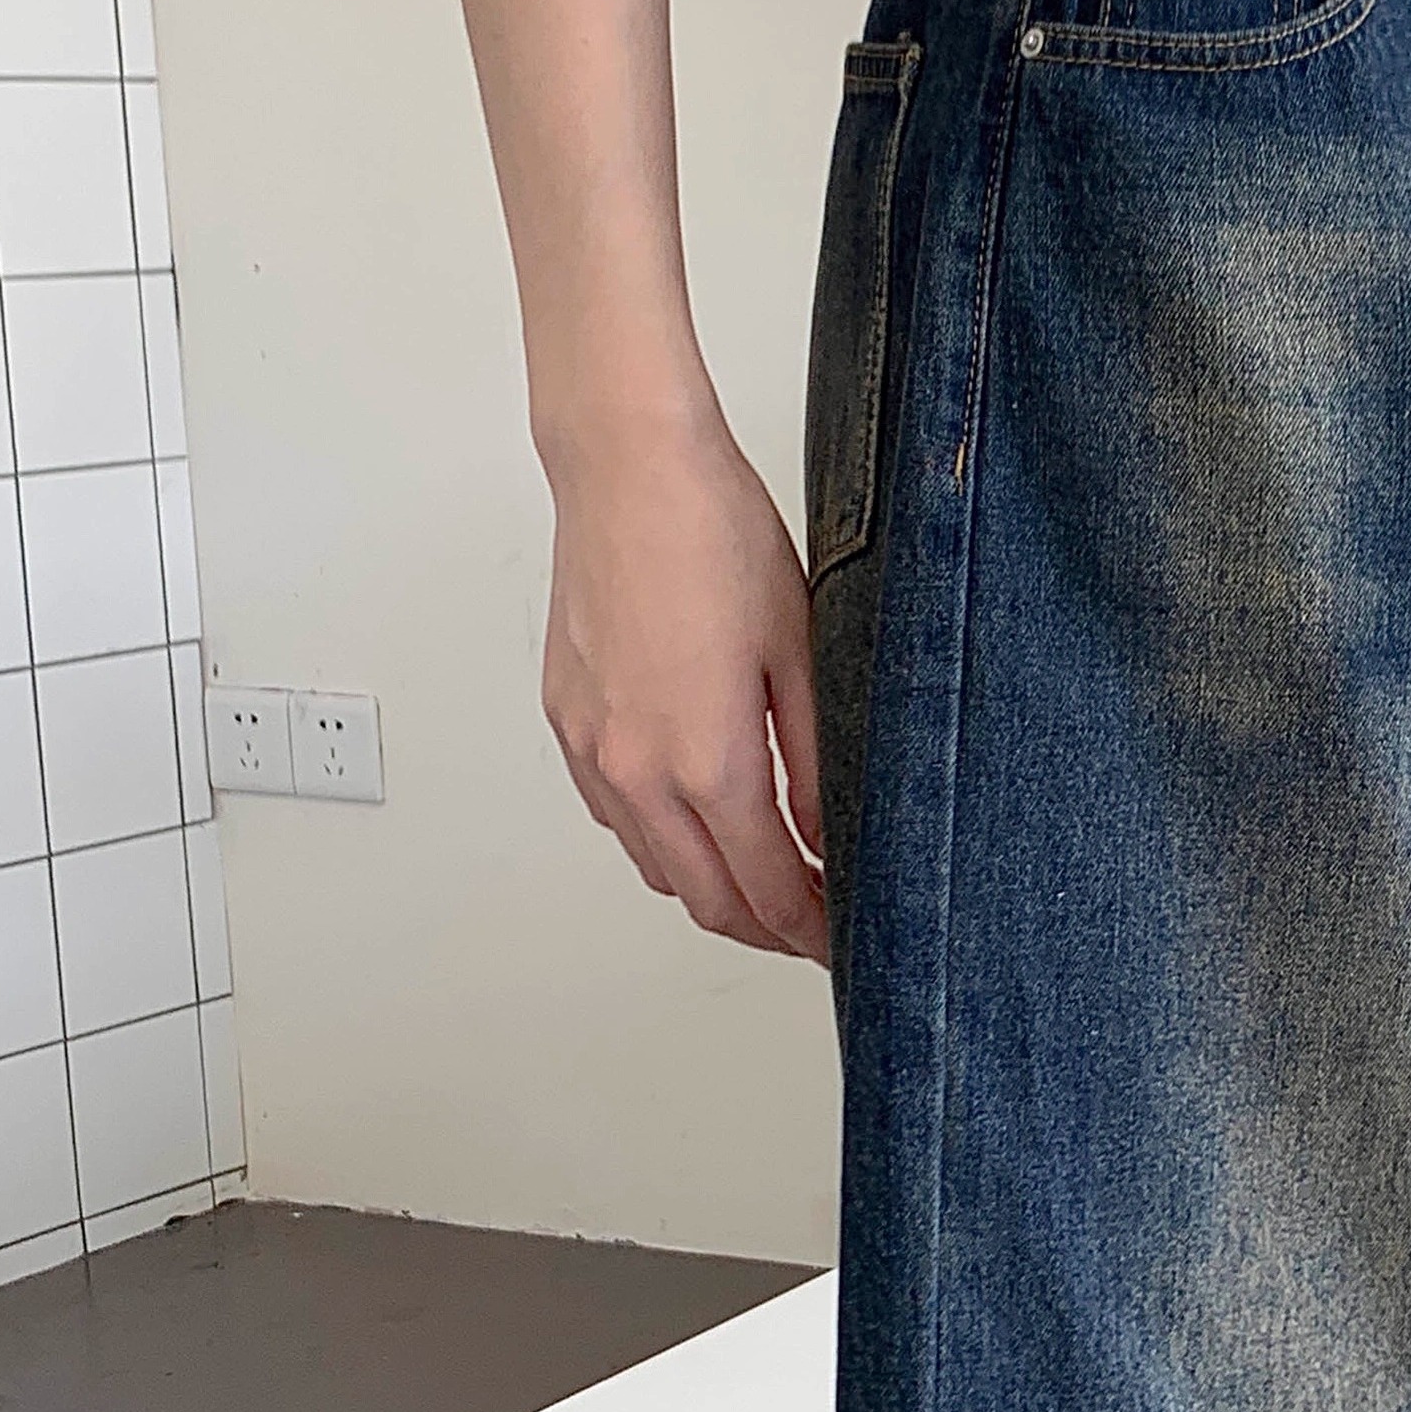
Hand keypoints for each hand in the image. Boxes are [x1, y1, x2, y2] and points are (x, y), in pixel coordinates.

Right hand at [540, 417, 830, 964]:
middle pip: (707, 900)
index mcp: (706, 761)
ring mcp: (593, 751)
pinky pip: (616, 818)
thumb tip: (828, 840)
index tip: (842, 941)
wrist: (629, 471)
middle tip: (815, 928)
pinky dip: (663, 840)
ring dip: (713, 889)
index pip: (768, 888)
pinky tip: (701, 817)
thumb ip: (815, 765)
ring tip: (766, 876)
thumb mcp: (800, 657)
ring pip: (655, 867)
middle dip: (768, 928)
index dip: (811, 931)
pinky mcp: (568, 724)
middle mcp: (637, 771)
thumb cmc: (718, 539)